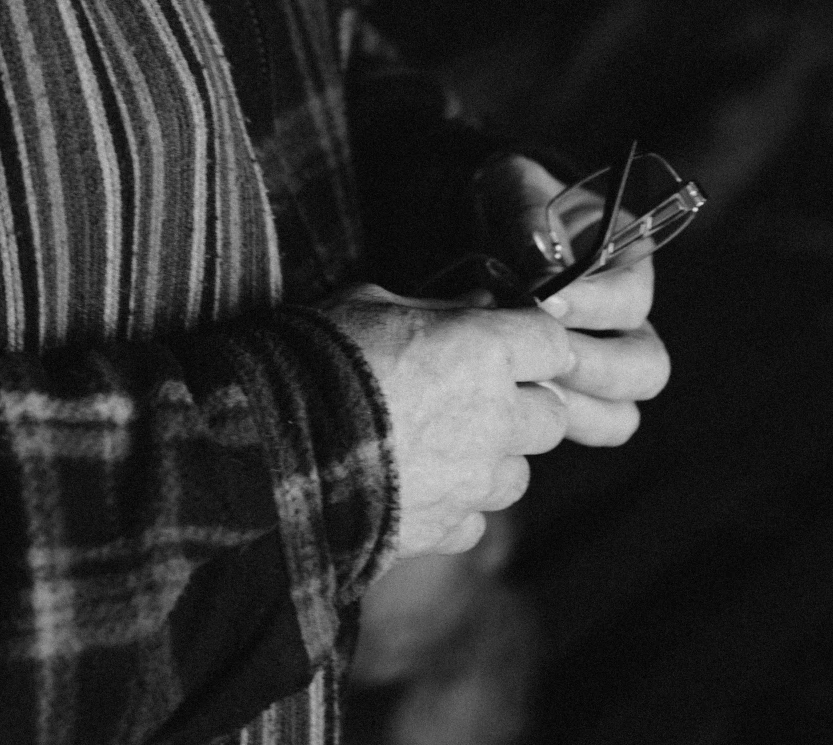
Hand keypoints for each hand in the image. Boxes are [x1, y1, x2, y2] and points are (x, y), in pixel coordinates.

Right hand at [323, 285, 574, 562]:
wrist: (278, 444)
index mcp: (484, 352)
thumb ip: (436, 307)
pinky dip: (459, 506)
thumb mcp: (372, 303)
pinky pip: (476, 519)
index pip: (554, 343)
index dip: (534, 341)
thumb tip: (478, 305)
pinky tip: (420, 484)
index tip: (511, 340)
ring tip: (446, 444)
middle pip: (552, 415)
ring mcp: (475, 481)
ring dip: (495, 459)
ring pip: (519, 474)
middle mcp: (496, 419)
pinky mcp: (448, 528)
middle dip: (524, 404)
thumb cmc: (321, 356)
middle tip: (478, 393)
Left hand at [474, 156, 671, 446]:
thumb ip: (528, 210)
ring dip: (577, 409)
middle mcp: (626, 320)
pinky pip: (582, 430)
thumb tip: (542, 256)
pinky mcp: (570, 393)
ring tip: (526, 389)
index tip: (542, 298)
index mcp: (627, 261)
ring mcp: (602, 363)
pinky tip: (510, 406)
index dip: (593, 303)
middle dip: (593, 368)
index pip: (632, 297)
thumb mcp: (512, 186)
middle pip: (646, 367)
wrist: (475, 230)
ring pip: (621, 413)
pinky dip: (552, 427)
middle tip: (540, 355)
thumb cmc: (504, 201)